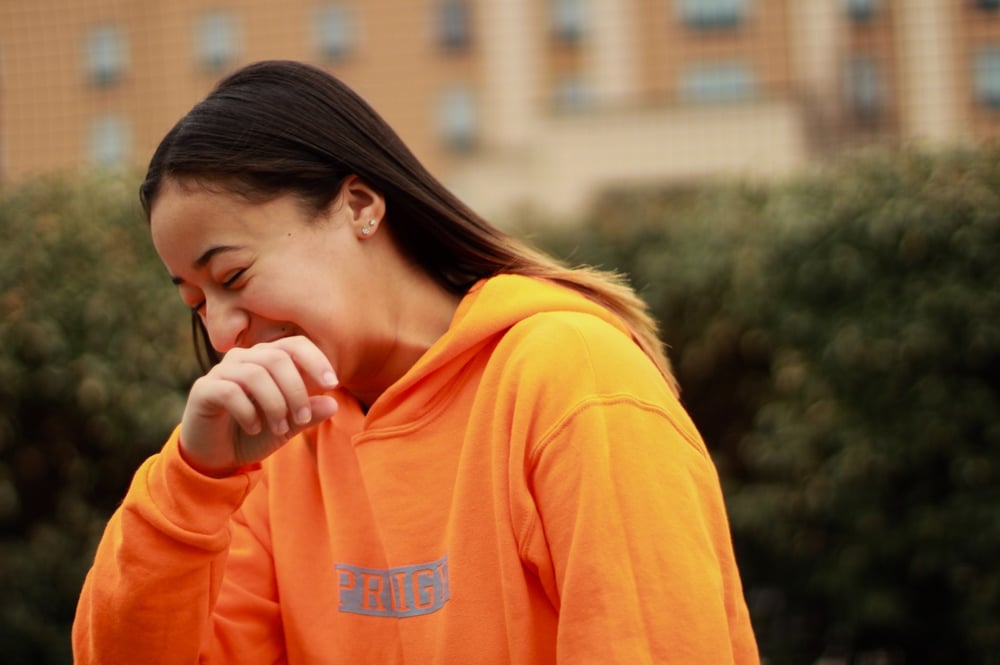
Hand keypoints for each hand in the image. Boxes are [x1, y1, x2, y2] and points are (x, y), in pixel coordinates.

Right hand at [178, 336, 339, 476]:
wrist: (217, 457)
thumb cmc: (255, 433)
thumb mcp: (289, 426)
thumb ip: (309, 414)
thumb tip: (333, 403)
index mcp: (268, 359)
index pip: (295, 345)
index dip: (316, 360)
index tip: (332, 385)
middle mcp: (245, 358)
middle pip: (278, 358)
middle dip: (296, 390)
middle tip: (303, 418)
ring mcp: (221, 371)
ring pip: (256, 374)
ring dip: (275, 405)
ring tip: (280, 429)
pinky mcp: (204, 389)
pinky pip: (230, 391)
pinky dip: (248, 413)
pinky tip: (253, 429)